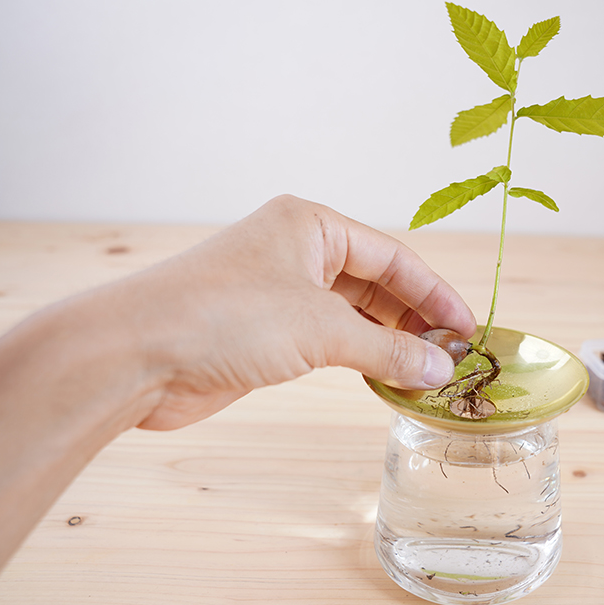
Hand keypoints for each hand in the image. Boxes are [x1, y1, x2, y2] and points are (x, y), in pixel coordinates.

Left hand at [120, 195, 475, 430]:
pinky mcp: (265, 332)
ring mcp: (280, 292)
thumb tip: (440, 370)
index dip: (434, 295)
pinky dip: (360, 359)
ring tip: (427, 374)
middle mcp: (297, 252)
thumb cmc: (223, 317)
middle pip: (376, 284)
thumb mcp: (319, 330)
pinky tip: (386, 379)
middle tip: (452, 358)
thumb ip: (387, 350)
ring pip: (354, 315)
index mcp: (310, 226)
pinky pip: (329, 341)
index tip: (468, 330)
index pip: (393, 257)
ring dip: (390, 343)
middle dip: (415, 320)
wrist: (135, 355)